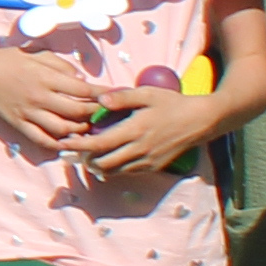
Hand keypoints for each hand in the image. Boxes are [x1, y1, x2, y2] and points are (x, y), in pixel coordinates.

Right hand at [0, 43, 103, 149]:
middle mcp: (39, 96)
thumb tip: (81, 79)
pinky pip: (42, 139)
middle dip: (96, 114)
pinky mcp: (19, 124)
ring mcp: (29, 112)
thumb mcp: (36, 53)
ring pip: (63, 128)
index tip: (114, 95)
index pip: (82, 89)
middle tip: (106, 114)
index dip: (101, 94)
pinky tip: (68, 141)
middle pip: (77, 111)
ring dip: (80, 129)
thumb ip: (61, 66)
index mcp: (45, 77)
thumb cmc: (8, 59)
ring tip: (89, 127)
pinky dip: (58, 144)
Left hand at [74, 88, 216, 179]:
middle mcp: (139, 150)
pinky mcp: (154, 167)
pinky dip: (114, 168)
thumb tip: (99, 100)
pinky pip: (127, 172)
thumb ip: (122, 97)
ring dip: (97, 165)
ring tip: (86, 155)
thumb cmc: (172, 103)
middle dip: (84, 159)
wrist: (201, 121)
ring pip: (114, 171)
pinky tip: (108, 157)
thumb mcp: (148, 94)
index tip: (63, 143)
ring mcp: (147, 161)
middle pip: (103, 163)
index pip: (99, 144)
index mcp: (135, 130)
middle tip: (71, 151)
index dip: (79, 146)